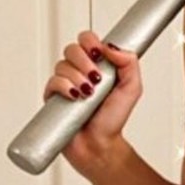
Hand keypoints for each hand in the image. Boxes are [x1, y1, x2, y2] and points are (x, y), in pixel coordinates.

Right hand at [41, 29, 142, 176]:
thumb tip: (110, 46)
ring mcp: (64, 83)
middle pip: (72, 48)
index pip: (87, 40)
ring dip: (78, 78)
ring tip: (88, 95)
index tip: (98, 52)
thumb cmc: (113, 119)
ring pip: (62, 64)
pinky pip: (52, 81)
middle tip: (96, 79)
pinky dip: (64, 87)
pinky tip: (75, 97)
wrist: (99, 144)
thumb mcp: (131, 88)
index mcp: (97, 65)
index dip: (90, 41)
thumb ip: (129, 63)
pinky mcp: (53, 97)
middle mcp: (79, 71)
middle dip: (85, 62)